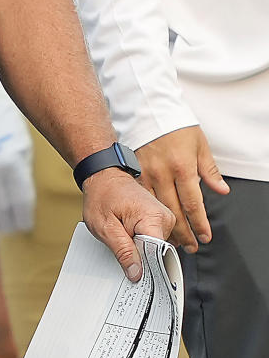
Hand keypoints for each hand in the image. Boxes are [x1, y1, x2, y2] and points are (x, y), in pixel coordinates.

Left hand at [81, 169, 175, 280]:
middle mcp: (165, 218)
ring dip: (140, 250)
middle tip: (122, 250)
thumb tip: (137, 274)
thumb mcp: (105, 228)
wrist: (105, 178)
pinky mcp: (161, 221)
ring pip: (156, 249)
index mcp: (153, 218)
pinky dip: (143, 244)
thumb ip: (123, 251)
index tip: (136, 276)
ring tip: (124, 238)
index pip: (159, 254)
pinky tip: (131, 237)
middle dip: (140, 257)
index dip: (146, 267)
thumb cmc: (102, 198)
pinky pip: (155, 242)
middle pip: (158, 253)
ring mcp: (165, 219)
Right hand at [136, 126, 228, 252]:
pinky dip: (148, 214)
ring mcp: (146, 174)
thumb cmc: (176, 127)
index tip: (204, 235)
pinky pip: (141, 199)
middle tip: (190, 246)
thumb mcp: (200, 145)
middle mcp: (163, 173)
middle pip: (174, 211)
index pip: (193, 203)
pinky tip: (152, 224)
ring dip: (165, 227)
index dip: (199, 223)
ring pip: (155, 209)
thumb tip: (222, 190)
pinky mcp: (134, 173)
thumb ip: (210, 171)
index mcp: (183, 167)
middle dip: (183, 233)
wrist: (149, 111)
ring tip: (173, 242)